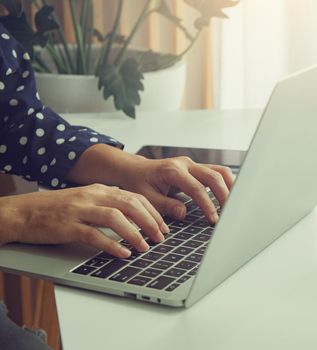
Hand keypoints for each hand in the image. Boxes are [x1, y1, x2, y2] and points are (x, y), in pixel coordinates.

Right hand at [0, 184, 168, 257]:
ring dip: (134, 233)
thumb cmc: (55, 209)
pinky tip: (122, 253)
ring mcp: (80, 210)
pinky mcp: (68, 226)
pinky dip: (111, 245)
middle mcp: (92, 196)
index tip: (163, 225)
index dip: (152, 212)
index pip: (134, 197)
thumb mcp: (86, 200)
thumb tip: (135, 216)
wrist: (21, 212)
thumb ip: (109, 204)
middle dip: (150, 221)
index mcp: (100, 189)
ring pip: (115, 217)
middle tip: (160, 237)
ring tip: (145, 247)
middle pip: (130, 204)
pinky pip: (94, 235)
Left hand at [67, 144, 234, 223]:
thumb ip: (165, 205)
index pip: (197, 188)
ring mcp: (192, 164)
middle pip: (214, 176)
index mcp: (172, 171)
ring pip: (219, 171)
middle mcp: (185, 164)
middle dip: (224, 195)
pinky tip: (227, 196)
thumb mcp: (146, 198)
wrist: (134, 170)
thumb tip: (184, 213)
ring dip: (229, 187)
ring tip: (232, 205)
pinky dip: (225, 183)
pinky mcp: (196, 167)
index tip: (213, 219)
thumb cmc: (138, 183)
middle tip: (228, 214)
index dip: (207, 205)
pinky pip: (216, 172)